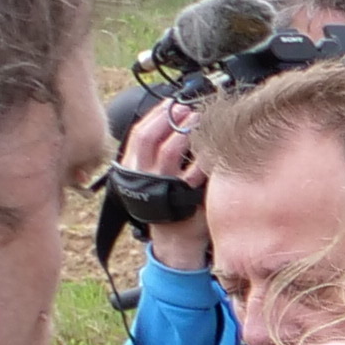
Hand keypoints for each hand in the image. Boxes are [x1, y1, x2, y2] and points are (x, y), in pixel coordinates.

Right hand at [131, 98, 208, 264]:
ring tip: (199, 121)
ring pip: (168, 152)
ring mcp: (160, 187)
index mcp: (131, 168)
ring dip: (185, 132)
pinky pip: (194, 173)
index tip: (171, 102)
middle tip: (187, 109)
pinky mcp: (182, 198)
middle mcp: (142, 175)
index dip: (156, 115)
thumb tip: (171, 120)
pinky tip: (213, 147)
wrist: (175, 242)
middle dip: (168, 119)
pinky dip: (203, 157)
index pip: (138, 134)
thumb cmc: (167, 204)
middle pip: (148, 138)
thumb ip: (156, 153)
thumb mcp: (152, 177)